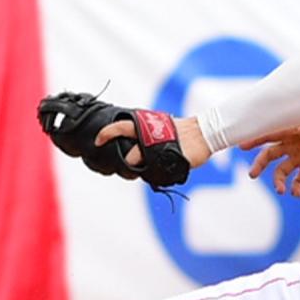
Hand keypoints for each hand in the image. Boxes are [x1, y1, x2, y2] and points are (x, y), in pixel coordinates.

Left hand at [94, 115, 213, 168]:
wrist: (203, 134)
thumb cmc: (179, 130)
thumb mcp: (158, 125)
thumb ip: (144, 134)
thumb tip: (130, 144)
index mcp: (145, 125)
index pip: (121, 127)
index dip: (107, 134)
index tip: (97, 141)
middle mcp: (150, 137)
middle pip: (131, 156)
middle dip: (127, 164)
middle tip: (128, 166)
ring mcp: (160, 150)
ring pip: (143, 167)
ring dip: (144, 170)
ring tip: (154, 165)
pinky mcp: (171, 161)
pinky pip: (158, 174)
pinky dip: (158, 174)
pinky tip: (164, 168)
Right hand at [247, 114, 299, 196]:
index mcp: (291, 131)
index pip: (269, 135)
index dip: (255, 140)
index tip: (242, 145)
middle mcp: (291, 145)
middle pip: (269, 156)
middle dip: (260, 165)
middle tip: (252, 174)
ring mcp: (299, 158)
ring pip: (281, 171)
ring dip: (278, 181)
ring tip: (281, 190)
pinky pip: (298, 182)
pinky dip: (296, 189)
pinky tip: (297, 194)